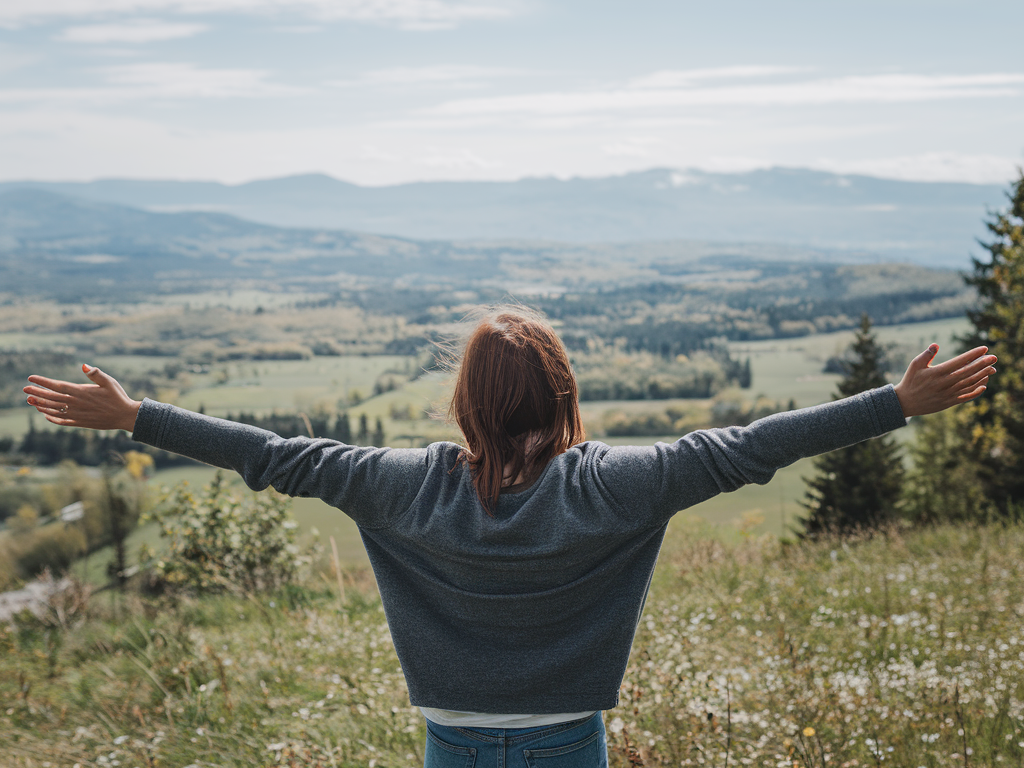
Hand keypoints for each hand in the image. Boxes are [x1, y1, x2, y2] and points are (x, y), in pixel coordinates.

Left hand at [24, 364, 140, 431]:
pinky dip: (51, 417)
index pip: (57, 385)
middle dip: (36, 392)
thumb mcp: (109, 382)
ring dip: (40, 405)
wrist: (125, 416)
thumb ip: (95, 374)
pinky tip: (45, 414)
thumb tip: (83, 365)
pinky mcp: (80, 423)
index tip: (30, 378)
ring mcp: (77, 414)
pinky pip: (61, 421)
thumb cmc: (118, 397)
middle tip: (25, 389)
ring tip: (31, 401)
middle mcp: (76, 403)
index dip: (42, 382)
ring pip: (53, 410)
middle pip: (51, 398)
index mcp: (81, 392)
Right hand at [894, 344, 996, 417]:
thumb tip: (936, 345)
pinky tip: (984, 384)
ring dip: (982, 376)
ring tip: (992, 368)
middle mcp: (944, 383)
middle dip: (983, 364)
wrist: (906, 402)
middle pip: (968, 372)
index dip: (973, 355)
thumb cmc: (911, 380)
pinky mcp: (949, 402)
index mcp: (937, 372)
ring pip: (969, 384)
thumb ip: (926, 355)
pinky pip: (966, 396)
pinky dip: (976, 391)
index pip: (959, 361)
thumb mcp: (915, 365)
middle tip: (994, 357)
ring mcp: (948, 394)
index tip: (984, 349)